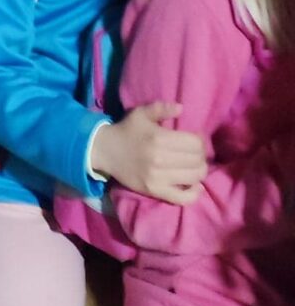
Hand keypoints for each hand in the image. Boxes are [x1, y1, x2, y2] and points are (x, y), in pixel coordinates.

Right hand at [92, 102, 207, 204]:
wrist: (104, 151)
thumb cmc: (126, 130)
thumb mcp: (141, 113)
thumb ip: (161, 108)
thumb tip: (181, 108)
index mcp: (159, 138)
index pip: (195, 143)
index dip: (200, 141)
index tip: (194, 139)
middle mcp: (160, 159)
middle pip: (197, 161)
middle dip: (200, 156)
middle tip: (194, 153)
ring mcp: (158, 177)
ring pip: (194, 177)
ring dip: (199, 171)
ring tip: (192, 166)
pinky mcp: (154, 191)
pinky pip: (183, 198)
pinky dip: (193, 194)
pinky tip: (194, 186)